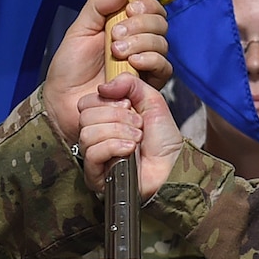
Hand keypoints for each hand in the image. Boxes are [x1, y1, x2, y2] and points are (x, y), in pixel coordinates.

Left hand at [42, 0, 169, 141]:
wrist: (63, 101)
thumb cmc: (69, 67)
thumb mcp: (79, 30)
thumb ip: (98, 6)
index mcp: (126, 28)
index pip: (151, 10)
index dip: (146, 6)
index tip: (129, 9)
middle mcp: (140, 45)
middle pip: (160, 24)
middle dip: (140, 25)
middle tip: (115, 36)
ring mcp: (146, 66)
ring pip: (162, 45)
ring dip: (142, 42)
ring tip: (117, 51)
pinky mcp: (148, 87)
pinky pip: (163, 69)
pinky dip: (151, 61)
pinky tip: (133, 63)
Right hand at [76, 74, 182, 193]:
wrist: (173, 164)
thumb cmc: (163, 138)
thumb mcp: (151, 99)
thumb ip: (129, 83)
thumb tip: (102, 87)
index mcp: (103, 118)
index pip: (85, 103)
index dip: (107, 101)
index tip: (129, 106)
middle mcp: (95, 136)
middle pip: (85, 117)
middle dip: (117, 117)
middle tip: (137, 124)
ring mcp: (94, 156)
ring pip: (88, 134)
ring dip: (118, 132)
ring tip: (136, 138)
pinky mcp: (96, 175)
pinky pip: (93, 153)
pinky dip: (114, 146)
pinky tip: (130, 149)